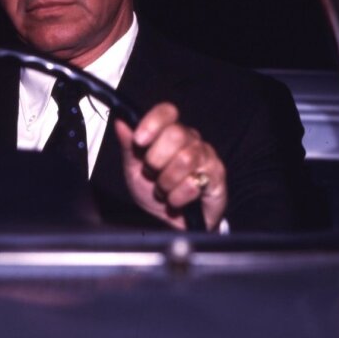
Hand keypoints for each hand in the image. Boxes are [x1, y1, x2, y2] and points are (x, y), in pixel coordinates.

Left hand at [115, 103, 226, 230]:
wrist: (170, 225)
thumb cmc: (154, 194)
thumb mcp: (134, 170)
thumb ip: (129, 146)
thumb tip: (121, 122)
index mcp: (169, 133)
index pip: (167, 112)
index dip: (153, 123)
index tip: (139, 140)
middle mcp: (190, 140)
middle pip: (176, 133)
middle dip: (156, 159)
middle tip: (152, 173)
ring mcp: (206, 155)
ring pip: (185, 158)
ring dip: (167, 181)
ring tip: (164, 191)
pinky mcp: (217, 175)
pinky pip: (194, 181)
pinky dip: (178, 196)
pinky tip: (176, 200)